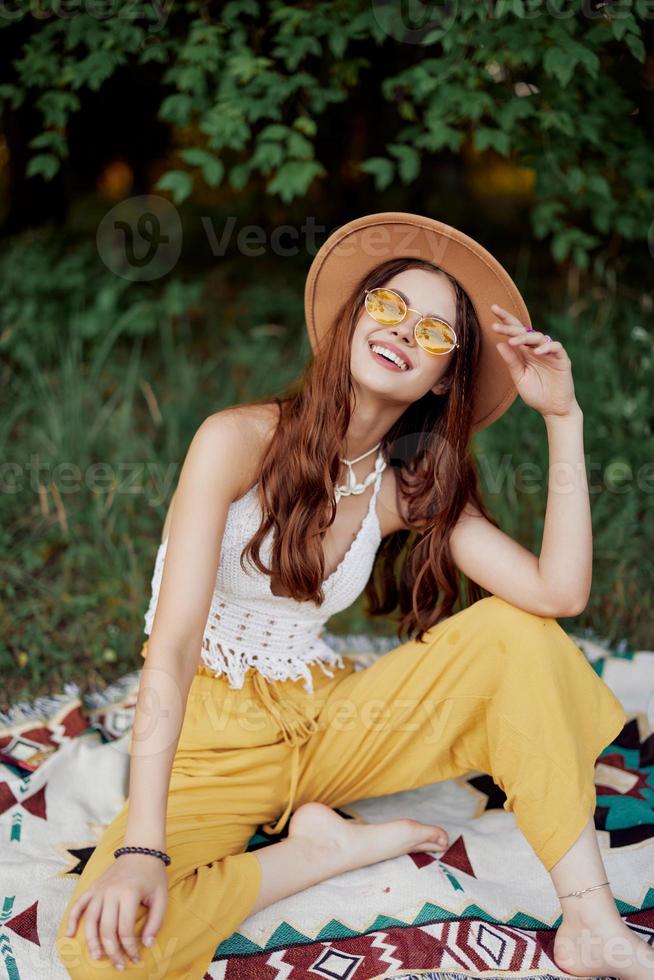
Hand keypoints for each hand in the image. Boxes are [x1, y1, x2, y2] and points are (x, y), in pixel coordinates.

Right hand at [64, 853, 167, 969]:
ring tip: (97, 957)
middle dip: (112, 951)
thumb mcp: (162, 896)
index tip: (136, 959)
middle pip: (106, 929)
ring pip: (90, 920)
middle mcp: (111, 892)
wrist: (141, 849)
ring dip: (91, 942)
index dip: (130, 948)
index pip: (125, 930)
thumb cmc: (153, 874)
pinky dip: (72, 919)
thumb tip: (146, 944)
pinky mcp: (93, 886)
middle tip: (118, 965)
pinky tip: (70, 934)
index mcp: (129, 894)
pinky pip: (79, 904)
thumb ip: (156, 921)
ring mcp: (100, 889)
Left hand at [491, 303, 578, 418]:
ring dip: (525, 338)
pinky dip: (546, 348)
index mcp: (525, 351)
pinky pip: (556, 348)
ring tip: (512, 341)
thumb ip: (511, 361)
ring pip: (539, 337)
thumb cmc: (536, 393)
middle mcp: (537, 349)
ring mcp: (550, 353)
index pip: (515, 331)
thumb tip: (499, 344)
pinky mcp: (562, 360)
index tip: (492, 309)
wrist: (553, 409)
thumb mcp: (519, 377)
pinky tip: (536, 352)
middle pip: (524, 331)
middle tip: (496, 326)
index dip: (506, 320)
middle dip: (510, 326)